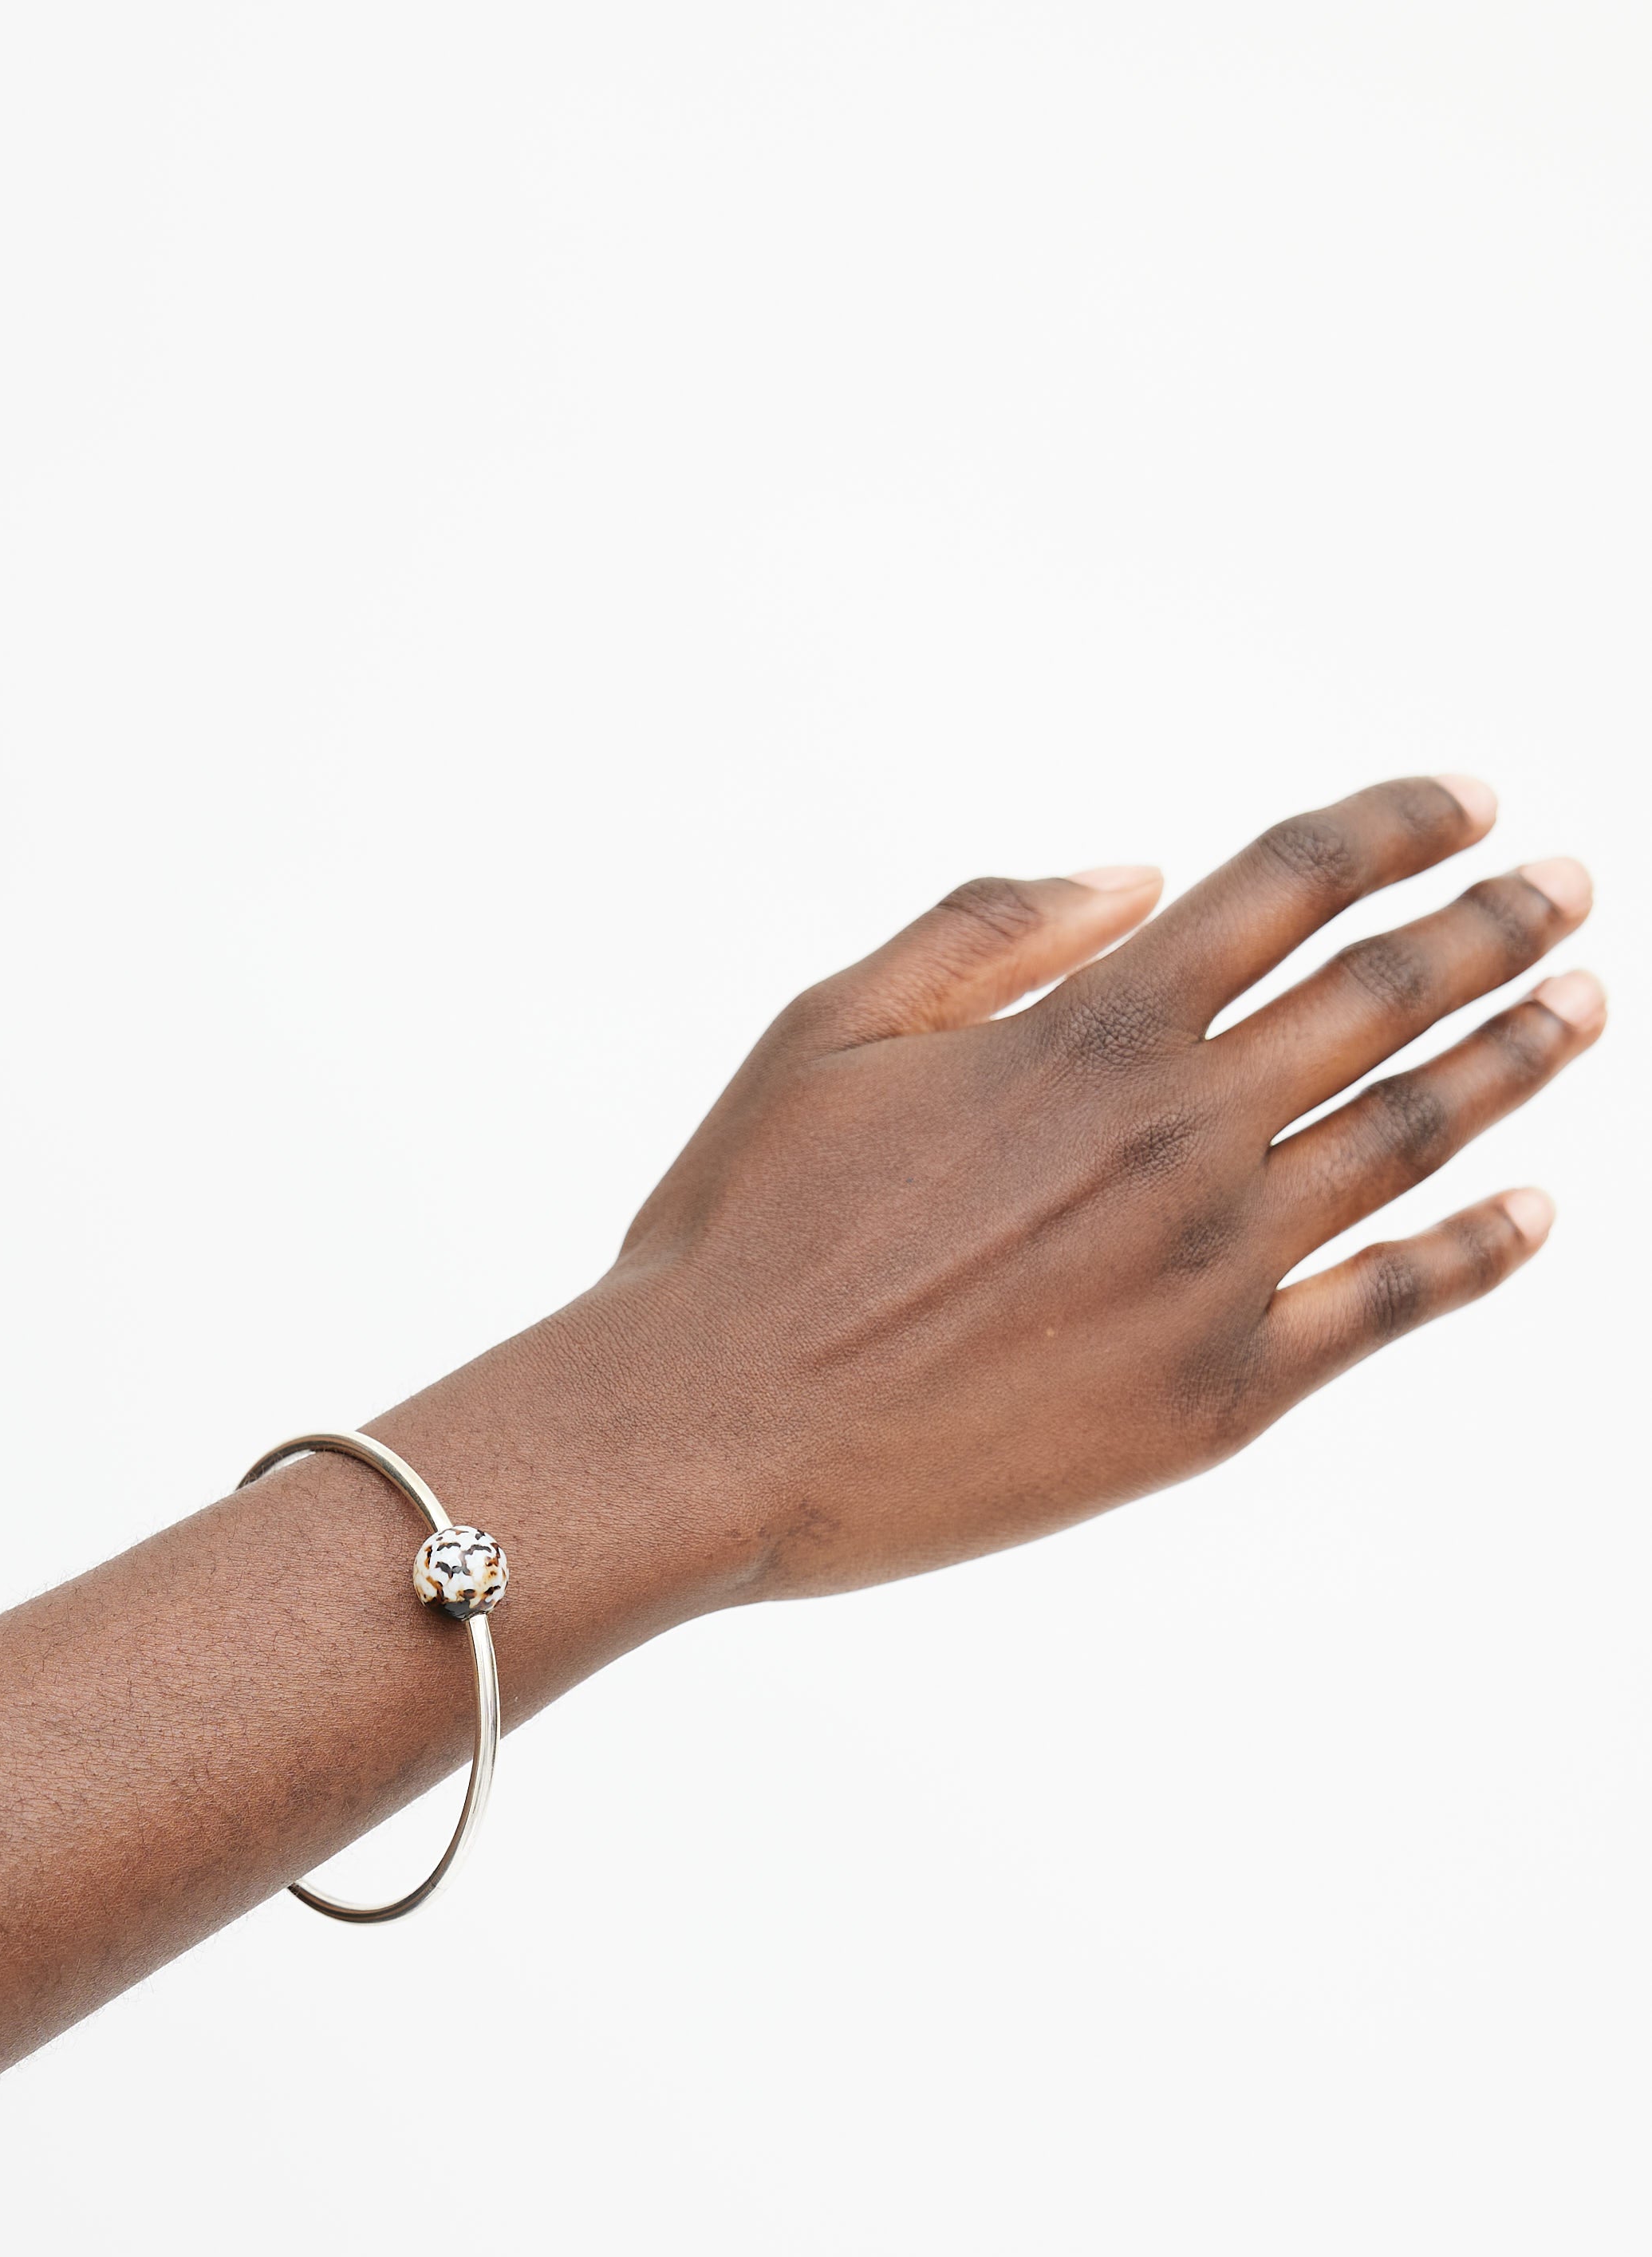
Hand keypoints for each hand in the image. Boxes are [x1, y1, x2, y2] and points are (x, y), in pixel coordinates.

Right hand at [586, 775, 1599, 1601]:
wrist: (707, 1434)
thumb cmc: (740, 1235)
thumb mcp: (828, 1027)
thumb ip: (991, 930)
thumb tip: (1139, 874)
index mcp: (1085, 1030)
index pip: (1293, 883)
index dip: (1401, 827)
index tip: (1474, 805)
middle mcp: (1176, 1133)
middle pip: (1387, 994)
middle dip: (1496, 928)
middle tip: (1568, 896)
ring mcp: (1211, 1269)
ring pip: (1412, 1134)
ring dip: (1514, 1059)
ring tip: (1578, 1011)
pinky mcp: (1215, 1398)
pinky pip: (1388, 1304)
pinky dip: (1477, 1250)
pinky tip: (1531, 1213)